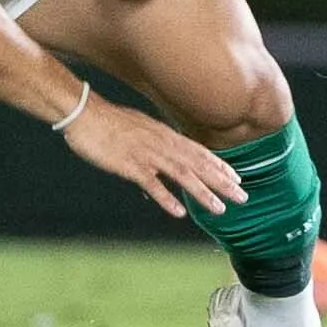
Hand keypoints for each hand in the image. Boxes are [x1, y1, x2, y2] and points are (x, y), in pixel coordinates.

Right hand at [61, 95, 248, 218]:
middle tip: (242, 197)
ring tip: (220, 209)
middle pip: (198, 164)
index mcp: (165, 135)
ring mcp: (147, 154)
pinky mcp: (130, 165)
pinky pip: (152, 183)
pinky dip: (166, 198)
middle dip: (222, 182)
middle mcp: (162, 144)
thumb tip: (161, 163)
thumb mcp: (139, 129)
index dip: (219, 166)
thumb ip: (153, 145)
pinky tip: (179, 212)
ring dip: (203, 192)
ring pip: (182, 175)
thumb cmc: (108, 122)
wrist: (84, 114)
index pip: (199, 152)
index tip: (237, 179)